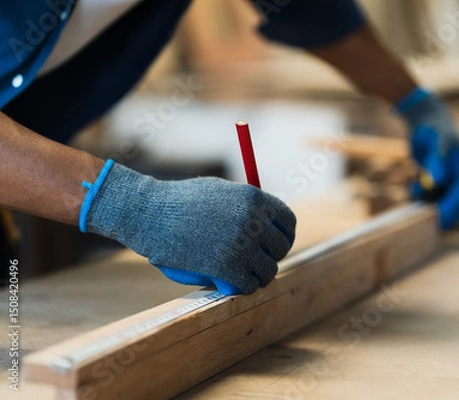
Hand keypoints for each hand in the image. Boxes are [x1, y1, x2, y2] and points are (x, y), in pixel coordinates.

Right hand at [79, 160, 295, 294]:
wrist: (149, 214)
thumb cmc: (179, 201)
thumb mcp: (219, 191)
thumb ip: (244, 204)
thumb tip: (265, 219)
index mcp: (254, 199)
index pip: (288, 222)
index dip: (285, 236)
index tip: (276, 245)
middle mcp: (254, 221)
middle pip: (280, 248)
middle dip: (271, 257)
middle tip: (257, 262)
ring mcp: (242, 246)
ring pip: (268, 271)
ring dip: (259, 277)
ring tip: (246, 276)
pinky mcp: (227, 268)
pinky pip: (248, 286)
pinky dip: (242, 289)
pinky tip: (232, 285)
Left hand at [396, 88, 458, 228]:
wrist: (425, 118)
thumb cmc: (433, 127)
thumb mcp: (435, 142)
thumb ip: (436, 161)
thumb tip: (437, 182)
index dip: (446, 212)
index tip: (433, 221)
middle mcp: (458, 179)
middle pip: (450, 205)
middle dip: (435, 211)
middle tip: (418, 216)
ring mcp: (446, 180)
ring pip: (437, 201)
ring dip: (426, 202)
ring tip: (415, 186)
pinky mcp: (434, 179)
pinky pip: (428, 195)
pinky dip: (420, 196)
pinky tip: (414, 185)